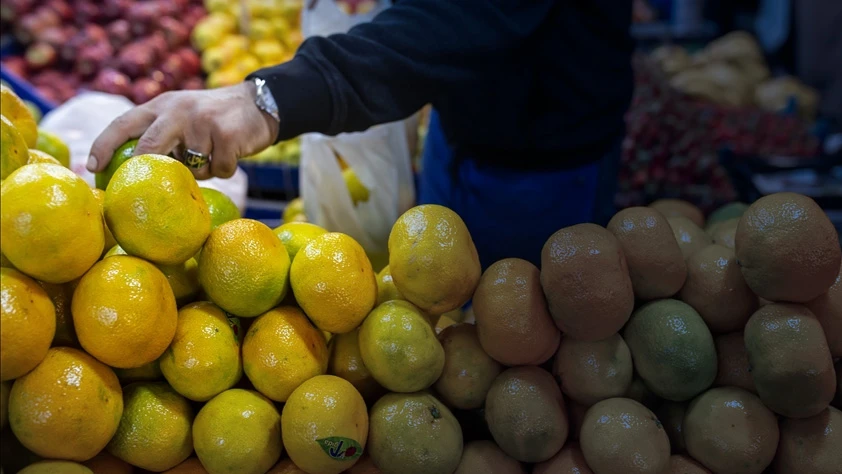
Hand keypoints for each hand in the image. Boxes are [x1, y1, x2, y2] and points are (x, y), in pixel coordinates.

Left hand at [88, 81, 279, 179]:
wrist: (260, 103)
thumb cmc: (215, 118)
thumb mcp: (183, 115)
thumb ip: (162, 134)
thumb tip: (136, 174)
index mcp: (162, 105)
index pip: (124, 123)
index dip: (103, 145)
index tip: (91, 168)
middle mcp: (178, 110)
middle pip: (149, 146)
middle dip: (142, 168)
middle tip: (139, 187)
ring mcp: (203, 121)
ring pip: (191, 166)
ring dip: (201, 171)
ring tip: (210, 158)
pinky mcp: (227, 135)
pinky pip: (219, 170)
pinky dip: (224, 170)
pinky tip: (231, 156)